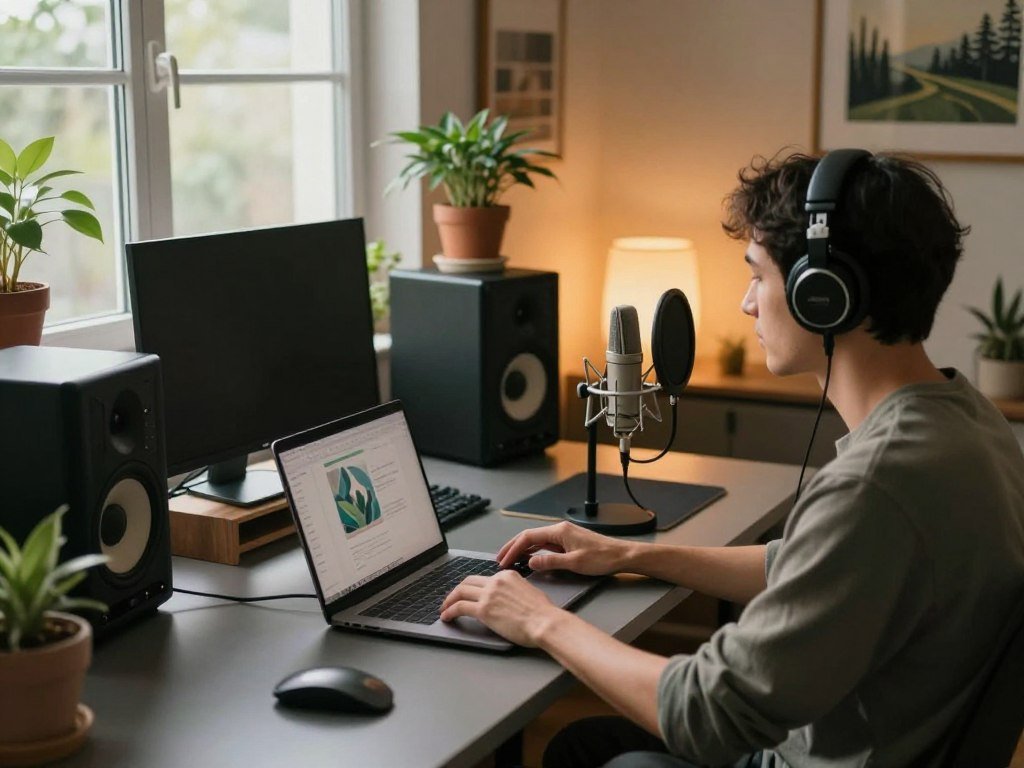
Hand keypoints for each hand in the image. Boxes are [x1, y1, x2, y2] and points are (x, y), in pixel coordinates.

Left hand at [440, 570, 562, 646]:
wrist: (545, 622)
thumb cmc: (543, 613)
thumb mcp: (529, 592)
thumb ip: (514, 592)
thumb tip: (507, 599)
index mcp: (507, 575)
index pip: (483, 578)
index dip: (472, 587)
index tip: (467, 594)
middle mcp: (496, 581)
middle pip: (468, 582)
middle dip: (457, 591)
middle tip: (451, 600)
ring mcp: (488, 594)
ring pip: (460, 592)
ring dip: (449, 601)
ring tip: (444, 609)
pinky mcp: (483, 610)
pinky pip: (459, 607)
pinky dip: (450, 611)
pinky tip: (447, 617)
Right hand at [496, 521, 631, 575]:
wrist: (622, 555)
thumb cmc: (602, 558)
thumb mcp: (574, 563)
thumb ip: (550, 562)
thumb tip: (530, 562)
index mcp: (559, 531)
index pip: (529, 537)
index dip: (513, 549)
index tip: (504, 560)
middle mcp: (560, 530)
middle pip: (530, 536)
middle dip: (514, 547)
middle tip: (501, 559)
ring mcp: (564, 535)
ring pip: (537, 540)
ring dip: (523, 549)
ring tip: (511, 560)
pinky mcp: (569, 542)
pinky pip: (546, 544)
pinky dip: (535, 551)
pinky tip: (531, 559)